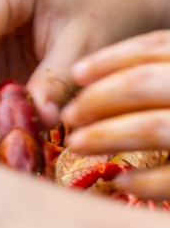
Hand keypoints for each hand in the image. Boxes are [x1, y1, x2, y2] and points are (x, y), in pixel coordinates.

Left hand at [63, 30, 169, 199]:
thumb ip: (158, 77)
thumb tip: (86, 79)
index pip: (158, 46)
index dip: (111, 58)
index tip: (76, 73)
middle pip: (145, 82)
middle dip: (99, 98)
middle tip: (67, 115)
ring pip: (154, 126)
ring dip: (107, 135)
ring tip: (77, 144)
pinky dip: (146, 182)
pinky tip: (122, 182)